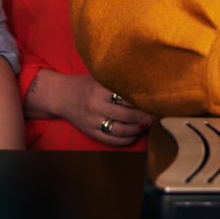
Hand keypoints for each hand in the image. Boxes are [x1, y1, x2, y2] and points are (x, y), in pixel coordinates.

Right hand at [31, 70, 154, 146]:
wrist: (61, 96)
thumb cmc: (86, 85)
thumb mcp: (100, 77)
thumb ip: (119, 82)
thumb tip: (147, 86)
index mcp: (100, 88)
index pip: (128, 97)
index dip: (144, 100)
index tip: (156, 100)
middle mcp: (96, 105)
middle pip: (128, 115)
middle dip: (146, 116)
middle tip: (158, 113)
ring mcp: (93, 121)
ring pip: (122, 130)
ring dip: (139, 129)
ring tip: (149, 124)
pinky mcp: (91, 132)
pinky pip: (113, 141)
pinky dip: (128, 139)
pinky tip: (136, 133)